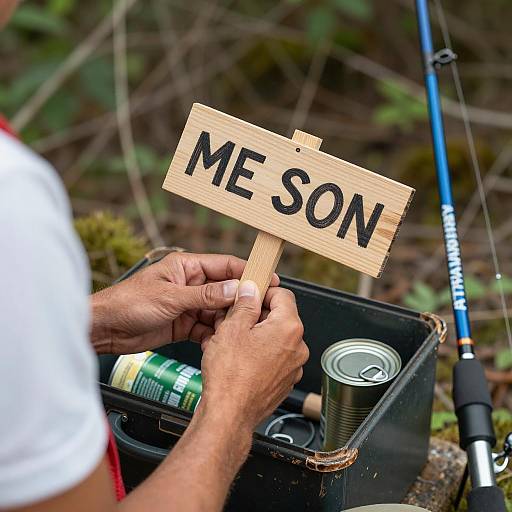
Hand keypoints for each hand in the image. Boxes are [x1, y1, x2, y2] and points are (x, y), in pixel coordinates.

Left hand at [90, 252, 277, 353]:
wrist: (104, 329)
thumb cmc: (127, 303)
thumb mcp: (169, 297)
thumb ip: (203, 295)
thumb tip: (234, 289)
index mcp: (187, 267)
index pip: (224, 265)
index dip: (247, 272)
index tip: (267, 280)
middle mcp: (190, 284)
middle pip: (225, 289)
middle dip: (241, 299)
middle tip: (260, 310)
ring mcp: (188, 305)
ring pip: (218, 310)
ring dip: (229, 319)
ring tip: (244, 328)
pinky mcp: (183, 324)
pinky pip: (207, 327)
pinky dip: (215, 334)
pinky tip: (223, 340)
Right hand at [199, 281, 308, 430]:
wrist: (229, 415)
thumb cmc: (231, 377)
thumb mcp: (232, 328)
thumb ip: (245, 303)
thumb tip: (251, 290)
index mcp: (289, 328)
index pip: (283, 295)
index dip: (264, 291)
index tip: (250, 294)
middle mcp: (297, 347)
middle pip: (280, 317)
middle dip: (257, 315)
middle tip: (234, 318)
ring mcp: (292, 366)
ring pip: (275, 339)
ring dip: (256, 334)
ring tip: (232, 341)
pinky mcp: (284, 381)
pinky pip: (274, 358)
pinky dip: (259, 353)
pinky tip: (239, 358)